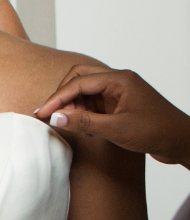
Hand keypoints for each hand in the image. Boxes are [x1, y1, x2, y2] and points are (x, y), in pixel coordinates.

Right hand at [34, 65, 189, 165]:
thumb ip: (84, 122)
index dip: (57, 98)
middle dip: (62, 95)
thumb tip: (56, 117)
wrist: (180, 141)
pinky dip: (82, 112)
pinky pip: (93, 103)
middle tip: (49, 114)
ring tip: (65, 123)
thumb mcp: (116, 129)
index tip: (42, 113)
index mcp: (119, 80)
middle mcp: (118, 81)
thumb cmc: (156, 131)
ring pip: (85, 91)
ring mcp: (118, 92)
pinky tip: (80, 126)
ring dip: (72, 105)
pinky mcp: (118, 104)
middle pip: (79, 78)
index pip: (79, 82)